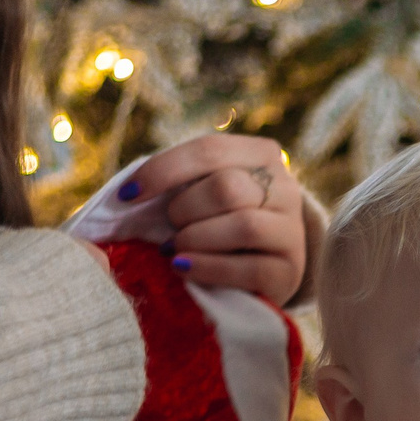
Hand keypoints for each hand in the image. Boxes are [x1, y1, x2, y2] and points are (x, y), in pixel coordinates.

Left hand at [129, 134, 312, 304]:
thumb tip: (127, 192)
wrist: (261, 269)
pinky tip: (184, 268)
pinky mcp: (290, 270)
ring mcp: (292, 230)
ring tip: (174, 251)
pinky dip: (208, 268)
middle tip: (170, 227)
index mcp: (262, 155)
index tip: (127, 195)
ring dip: (195, 239)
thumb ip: (180, 182)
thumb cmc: (219, 223)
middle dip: (184, 210)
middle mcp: (286, 187)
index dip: (163, 170)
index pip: (210, 150)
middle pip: (227, 187)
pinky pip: (250, 268)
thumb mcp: (203, 192)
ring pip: (243, 225)